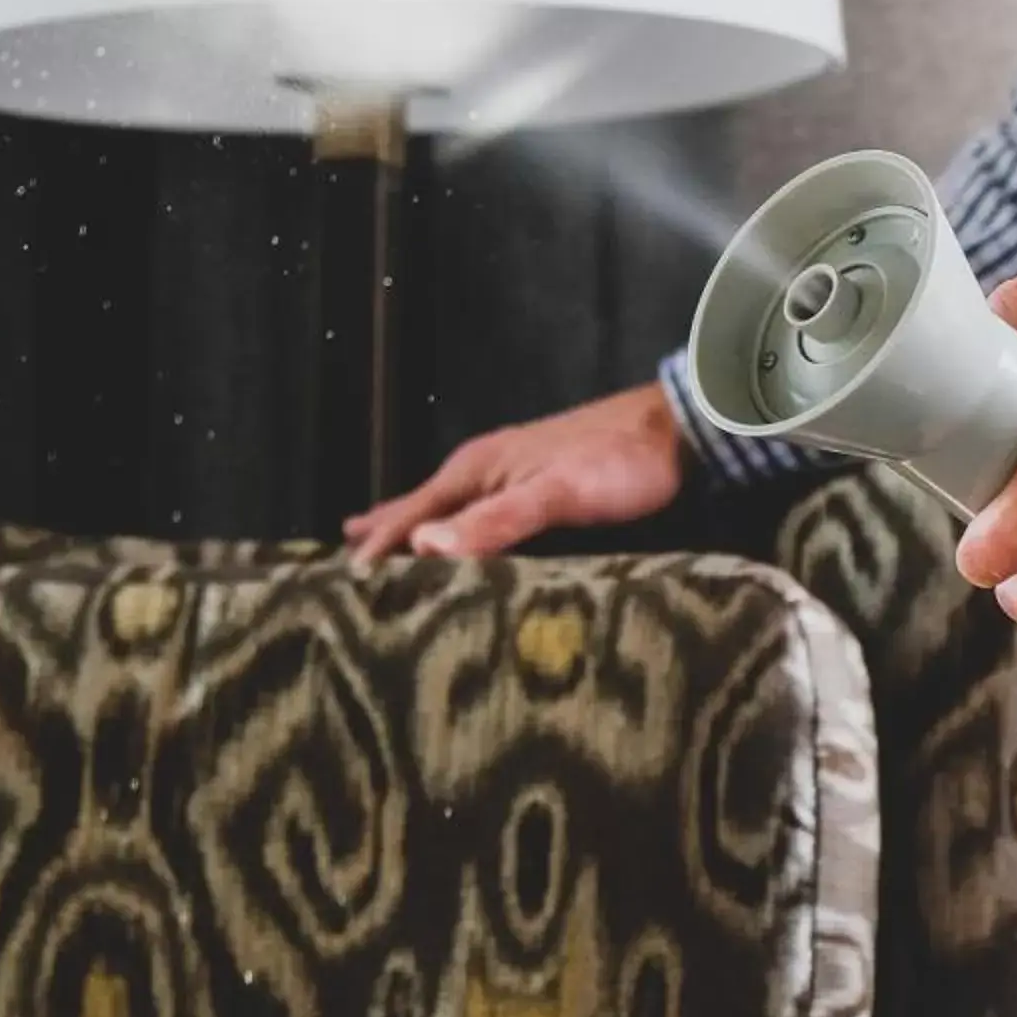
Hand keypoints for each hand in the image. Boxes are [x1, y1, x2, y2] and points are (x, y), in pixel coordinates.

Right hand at [344, 381, 686, 561]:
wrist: (675, 429)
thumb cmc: (618, 462)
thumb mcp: (556, 494)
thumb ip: (495, 521)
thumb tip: (423, 548)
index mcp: (475, 470)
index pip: (409, 516)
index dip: (377, 550)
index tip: (344, 587)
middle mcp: (482, 468)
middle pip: (417, 506)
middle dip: (380, 533)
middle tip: (341, 561)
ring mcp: (508, 474)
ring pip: (443, 507)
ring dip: (411, 529)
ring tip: (378, 545)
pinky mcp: (535, 484)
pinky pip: (474, 511)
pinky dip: (448, 527)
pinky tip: (456, 536)